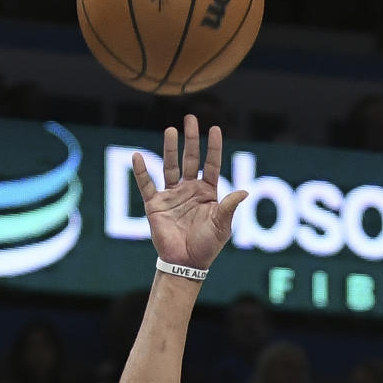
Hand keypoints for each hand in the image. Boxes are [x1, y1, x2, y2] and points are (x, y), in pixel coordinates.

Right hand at [132, 114, 246, 270]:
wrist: (186, 263)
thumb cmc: (207, 246)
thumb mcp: (222, 226)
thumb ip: (229, 207)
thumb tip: (244, 191)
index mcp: (207, 193)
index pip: (211, 165)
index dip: (213, 148)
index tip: (215, 129)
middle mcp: (189, 190)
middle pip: (190, 159)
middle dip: (191, 139)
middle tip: (191, 119)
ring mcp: (171, 196)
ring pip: (170, 166)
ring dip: (170, 149)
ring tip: (171, 130)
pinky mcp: (155, 205)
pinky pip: (146, 185)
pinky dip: (141, 171)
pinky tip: (137, 156)